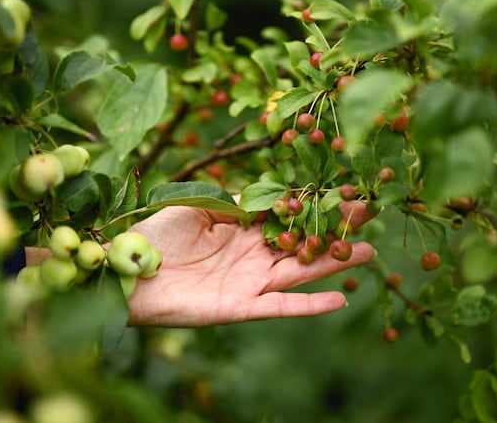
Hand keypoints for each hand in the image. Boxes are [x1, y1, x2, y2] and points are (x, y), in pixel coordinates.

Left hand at [126, 200, 375, 326]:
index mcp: (242, 227)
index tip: (345, 189)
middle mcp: (251, 254)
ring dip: (332, 262)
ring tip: (367, 250)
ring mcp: (249, 282)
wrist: (127, 271)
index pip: (287, 214)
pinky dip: (311, 304)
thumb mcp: (199, 205)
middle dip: (333, 227)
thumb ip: (237, 201)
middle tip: (369, 214)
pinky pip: (282, 307)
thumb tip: (274, 193)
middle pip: (301, 241)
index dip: (315, 204)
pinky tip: (341, 297)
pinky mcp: (241, 307)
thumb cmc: (157, 234)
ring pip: (299, 271)